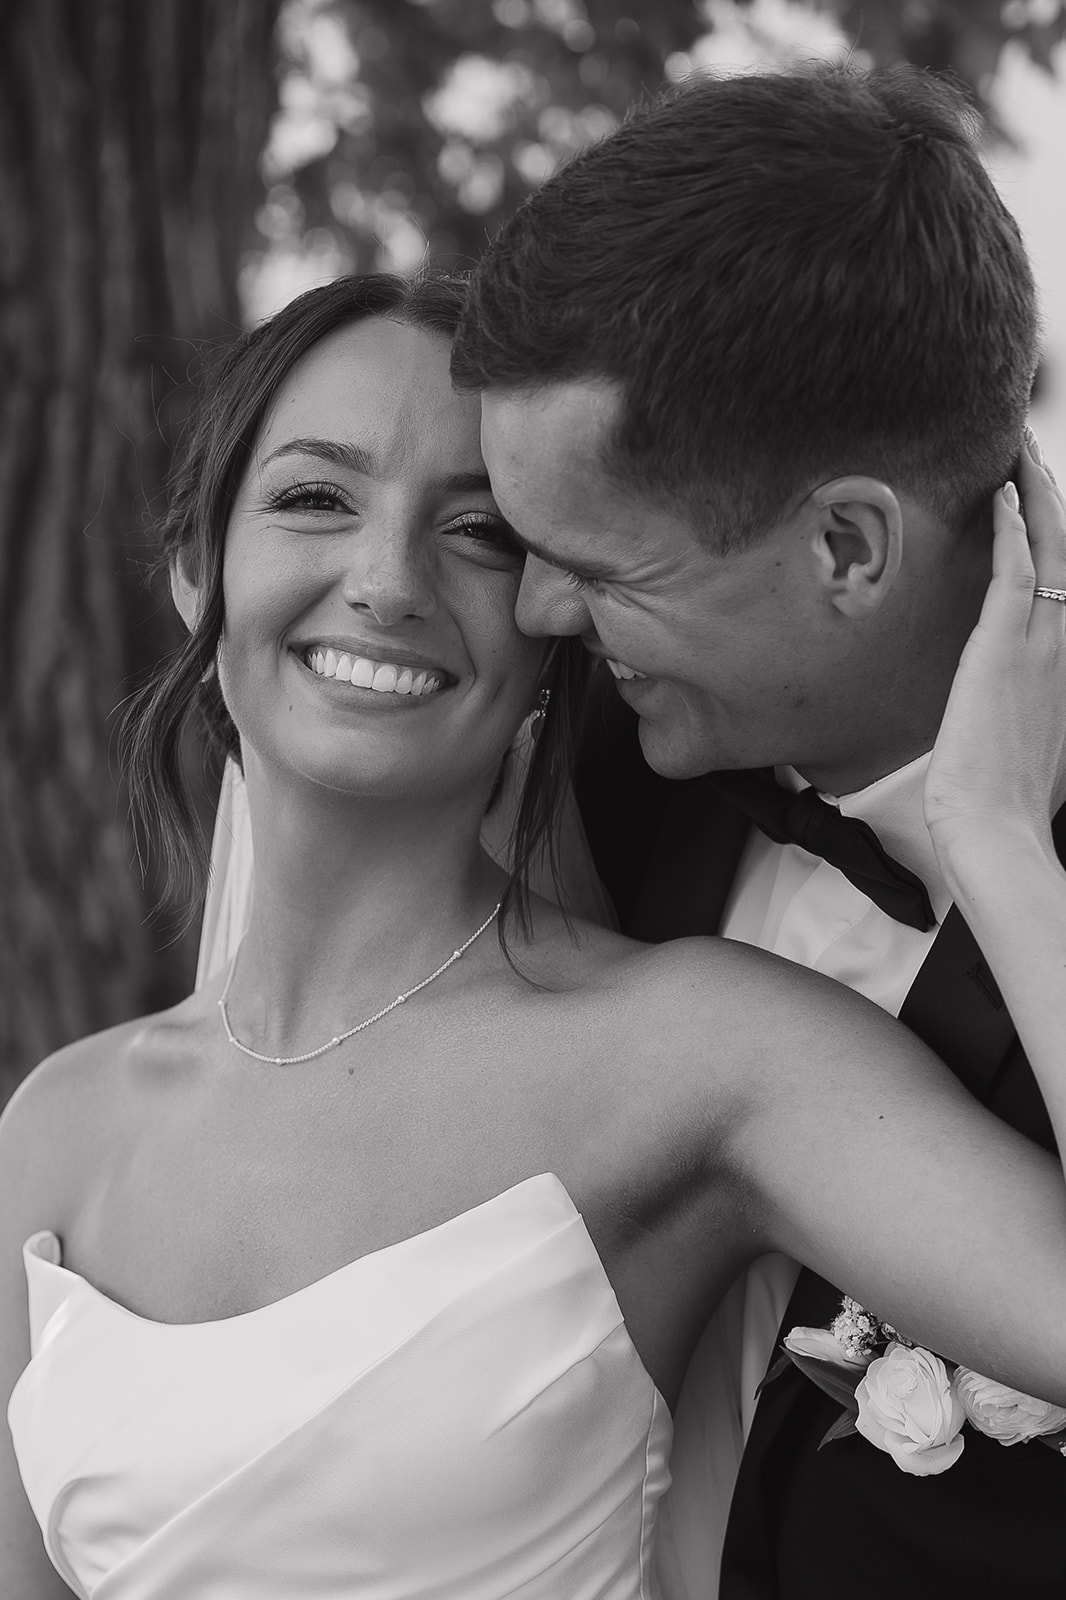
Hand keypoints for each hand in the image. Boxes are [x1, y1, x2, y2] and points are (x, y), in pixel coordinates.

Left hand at [924, 434, 1065, 856]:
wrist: (995, 829)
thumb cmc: (1005, 802)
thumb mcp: (1033, 745)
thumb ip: (1032, 708)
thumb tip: (1019, 704)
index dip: (1059, 537)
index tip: (1043, 501)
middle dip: (1052, 499)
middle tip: (1033, 454)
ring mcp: (1041, 645)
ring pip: (1049, 549)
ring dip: (1036, 495)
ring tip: (1021, 451)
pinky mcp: (1005, 649)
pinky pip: (1015, 573)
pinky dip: (1012, 528)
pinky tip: (1002, 494)